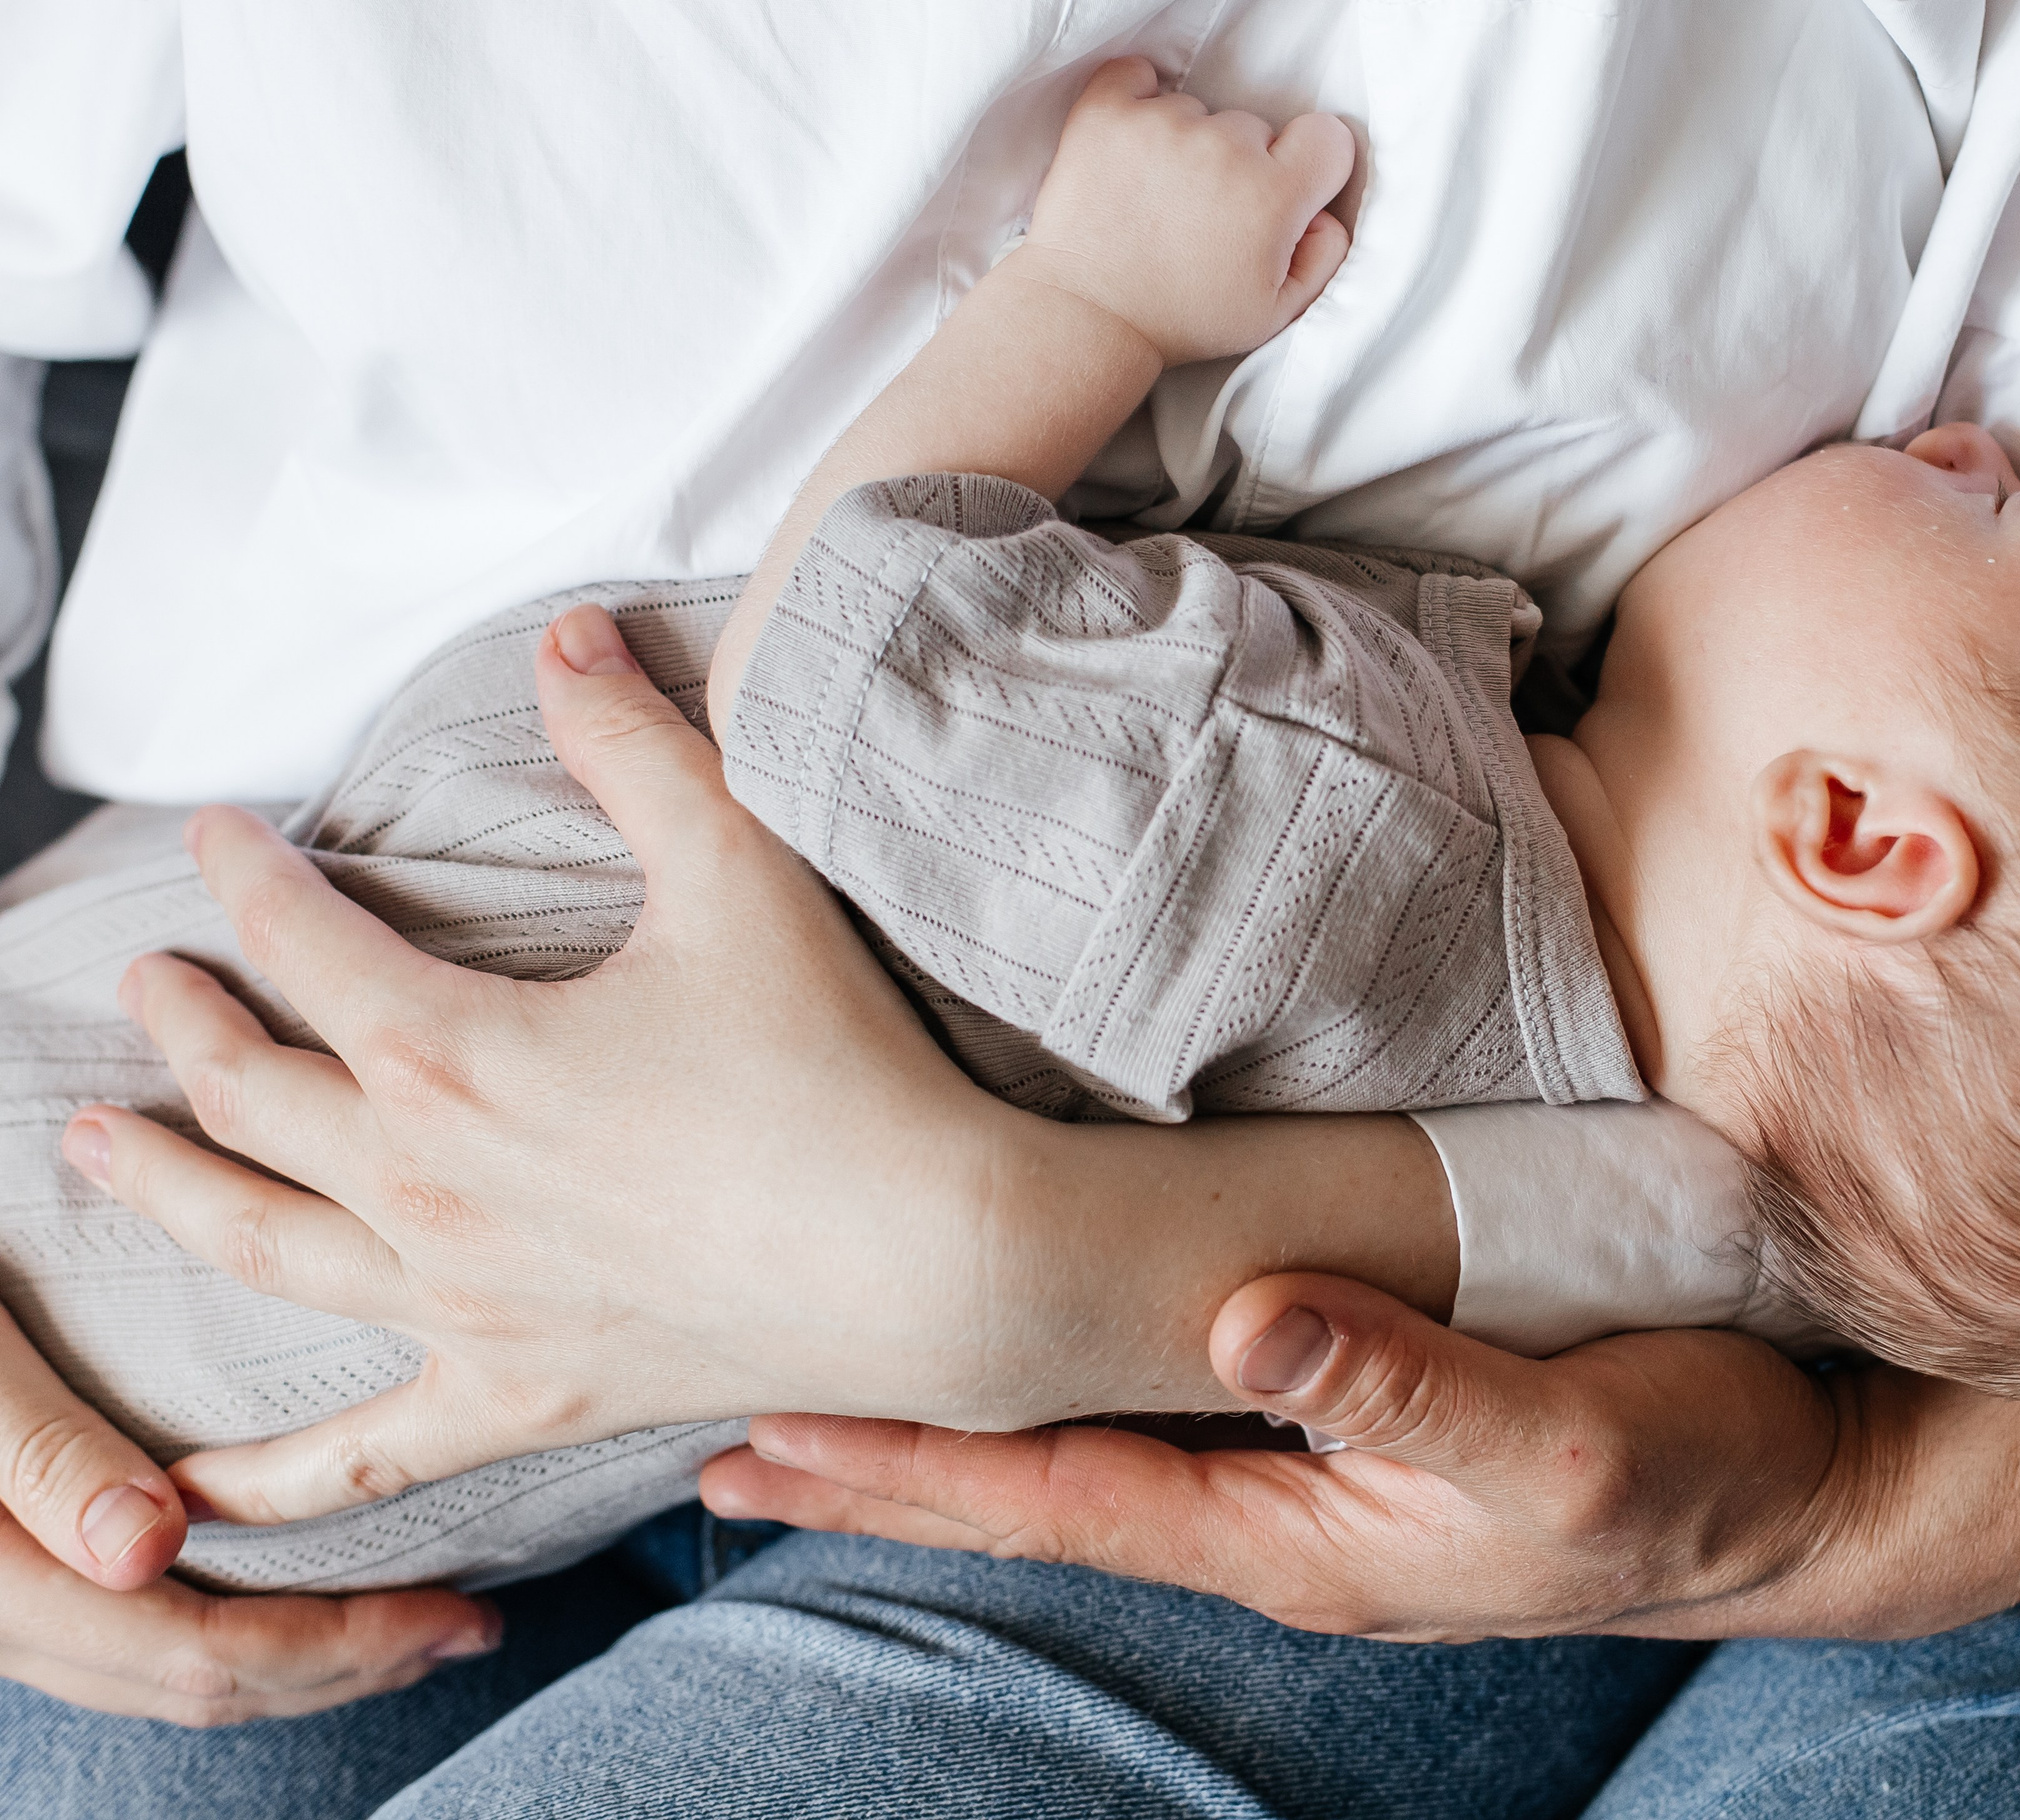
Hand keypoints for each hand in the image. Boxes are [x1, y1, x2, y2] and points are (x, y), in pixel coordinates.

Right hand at [0, 1303, 491, 1721]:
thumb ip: (37, 1452)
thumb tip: (145, 1550)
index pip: (190, 1655)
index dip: (335, 1652)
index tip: (456, 1619)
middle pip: (191, 1683)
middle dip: (341, 1668)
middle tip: (466, 1630)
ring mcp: (4, 1583)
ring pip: (164, 1665)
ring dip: (299, 1654)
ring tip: (411, 1619)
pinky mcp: (16, 1549)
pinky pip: (135, 1623)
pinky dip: (233, 1616)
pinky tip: (299, 1580)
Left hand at [65, 608, 1050, 1525]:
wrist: (933, 1257)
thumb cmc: (839, 1063)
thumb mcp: (740, 871)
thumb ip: (634, 746)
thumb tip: (559, 633)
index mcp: (454, 1052)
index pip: (301, 941)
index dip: (246, 875)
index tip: (219, 833)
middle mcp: (424, 1186)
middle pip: (250, 1095)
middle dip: (186, 1023)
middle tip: (147, 983)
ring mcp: (461, 1308)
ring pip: (258, 1247)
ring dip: (165, 1189)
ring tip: (100, 1149)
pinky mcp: (520, 1397)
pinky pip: (362, 1456)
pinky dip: (265, 1483)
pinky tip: (189, 1499)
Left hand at [701, 1009, 2019, 1642]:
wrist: (1799, 1488)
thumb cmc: (1686, 1472)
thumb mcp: (1563, 1447)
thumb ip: (1405, 1391)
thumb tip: (1240, 1324)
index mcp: (1289, 1529)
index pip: (1053, 1499)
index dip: (906, 1474)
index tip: (761, 1445)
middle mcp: (1266, 1505)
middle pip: (1032, 1478)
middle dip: (884, 1457)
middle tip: (723, 1420)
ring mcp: (1301, 1467)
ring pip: (1086, 1436)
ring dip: (957, 1415)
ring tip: (829, 1378)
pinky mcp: (1345, 1413)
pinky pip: (1166, 1397)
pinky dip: (1071, 1370)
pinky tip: (1035, 1327)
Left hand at [1011, 56, 1353, 366]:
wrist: (1088, 317)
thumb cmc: (1182, 319)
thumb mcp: (1275, 312)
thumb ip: (1324, 256)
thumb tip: (1324, 212)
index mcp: (1272, 196)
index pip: (1326, 137)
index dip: (1309, 167)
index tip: (1280, 193)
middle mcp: (1223, 149)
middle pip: (1255, 128)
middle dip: (1239, 165)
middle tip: (1202, 217)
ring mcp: (1162, 125)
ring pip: (1196, 111)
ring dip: (1184, 144)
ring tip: (1157, 201)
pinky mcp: (1108, 113)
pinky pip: (1135, 76)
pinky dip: (1136, 101)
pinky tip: (1133, 151)